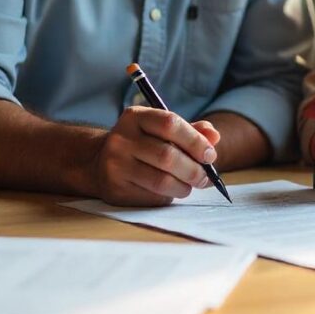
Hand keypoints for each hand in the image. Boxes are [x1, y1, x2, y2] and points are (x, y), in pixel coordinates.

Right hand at [92, 107, 219, 205]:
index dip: (195, 140)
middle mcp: (121, 139)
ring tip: (190, 185)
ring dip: (184, 186)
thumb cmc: (142, 143)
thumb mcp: (161, 130)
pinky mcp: (115, 189)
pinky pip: (151, 196)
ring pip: (161, 180)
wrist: (99, 162)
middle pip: (168, 156)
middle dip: (194, 169)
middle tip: (205, 176)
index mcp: (135, 117)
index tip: (210, 154)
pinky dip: (169, 196)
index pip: (170, 124)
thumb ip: (190, 131)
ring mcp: (115, 165)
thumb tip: (214, 136)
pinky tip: (171, 191)